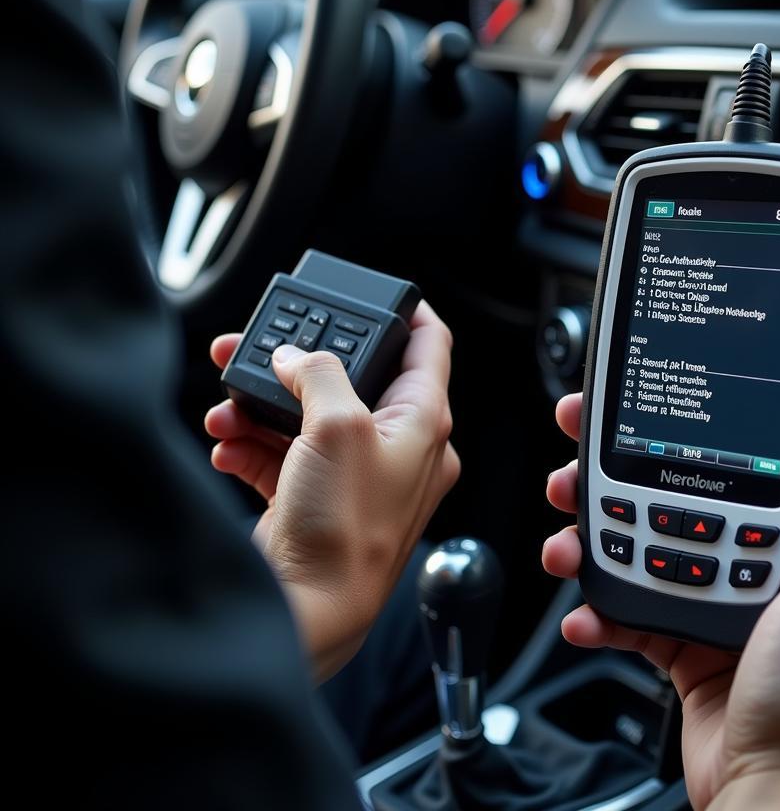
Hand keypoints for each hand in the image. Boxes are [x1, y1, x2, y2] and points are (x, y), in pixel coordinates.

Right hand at [206, 301, 459, 680]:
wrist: (308, 609)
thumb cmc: (346, 529)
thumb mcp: (336, 426)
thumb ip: (317, 372)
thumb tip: (296, 357)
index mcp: (423, 424)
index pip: (430, 348)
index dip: (409, 313)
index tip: (380, 293)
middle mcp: (398, 449)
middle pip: (352, 381)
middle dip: (300, 364)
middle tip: (262, 346)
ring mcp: (357, 477)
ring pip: (310, 418)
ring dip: (265, 407)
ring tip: (228, 404)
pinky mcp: (318, 501)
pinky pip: (285, 456)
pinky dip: (255, 446)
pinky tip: (228, 445)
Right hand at [542, 394, 779, 810]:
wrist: (771, 796)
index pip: (744, 471)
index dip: (691, 438)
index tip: (643, 418)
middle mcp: (765, 574)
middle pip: (680, 503)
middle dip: (619, 485)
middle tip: (574, 474)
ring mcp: (721, 609)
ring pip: (647, 552)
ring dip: (597, 545)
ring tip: (566, 546)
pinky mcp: (686, 647)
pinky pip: (634, 612)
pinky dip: (602, 612)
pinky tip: (584, 614)